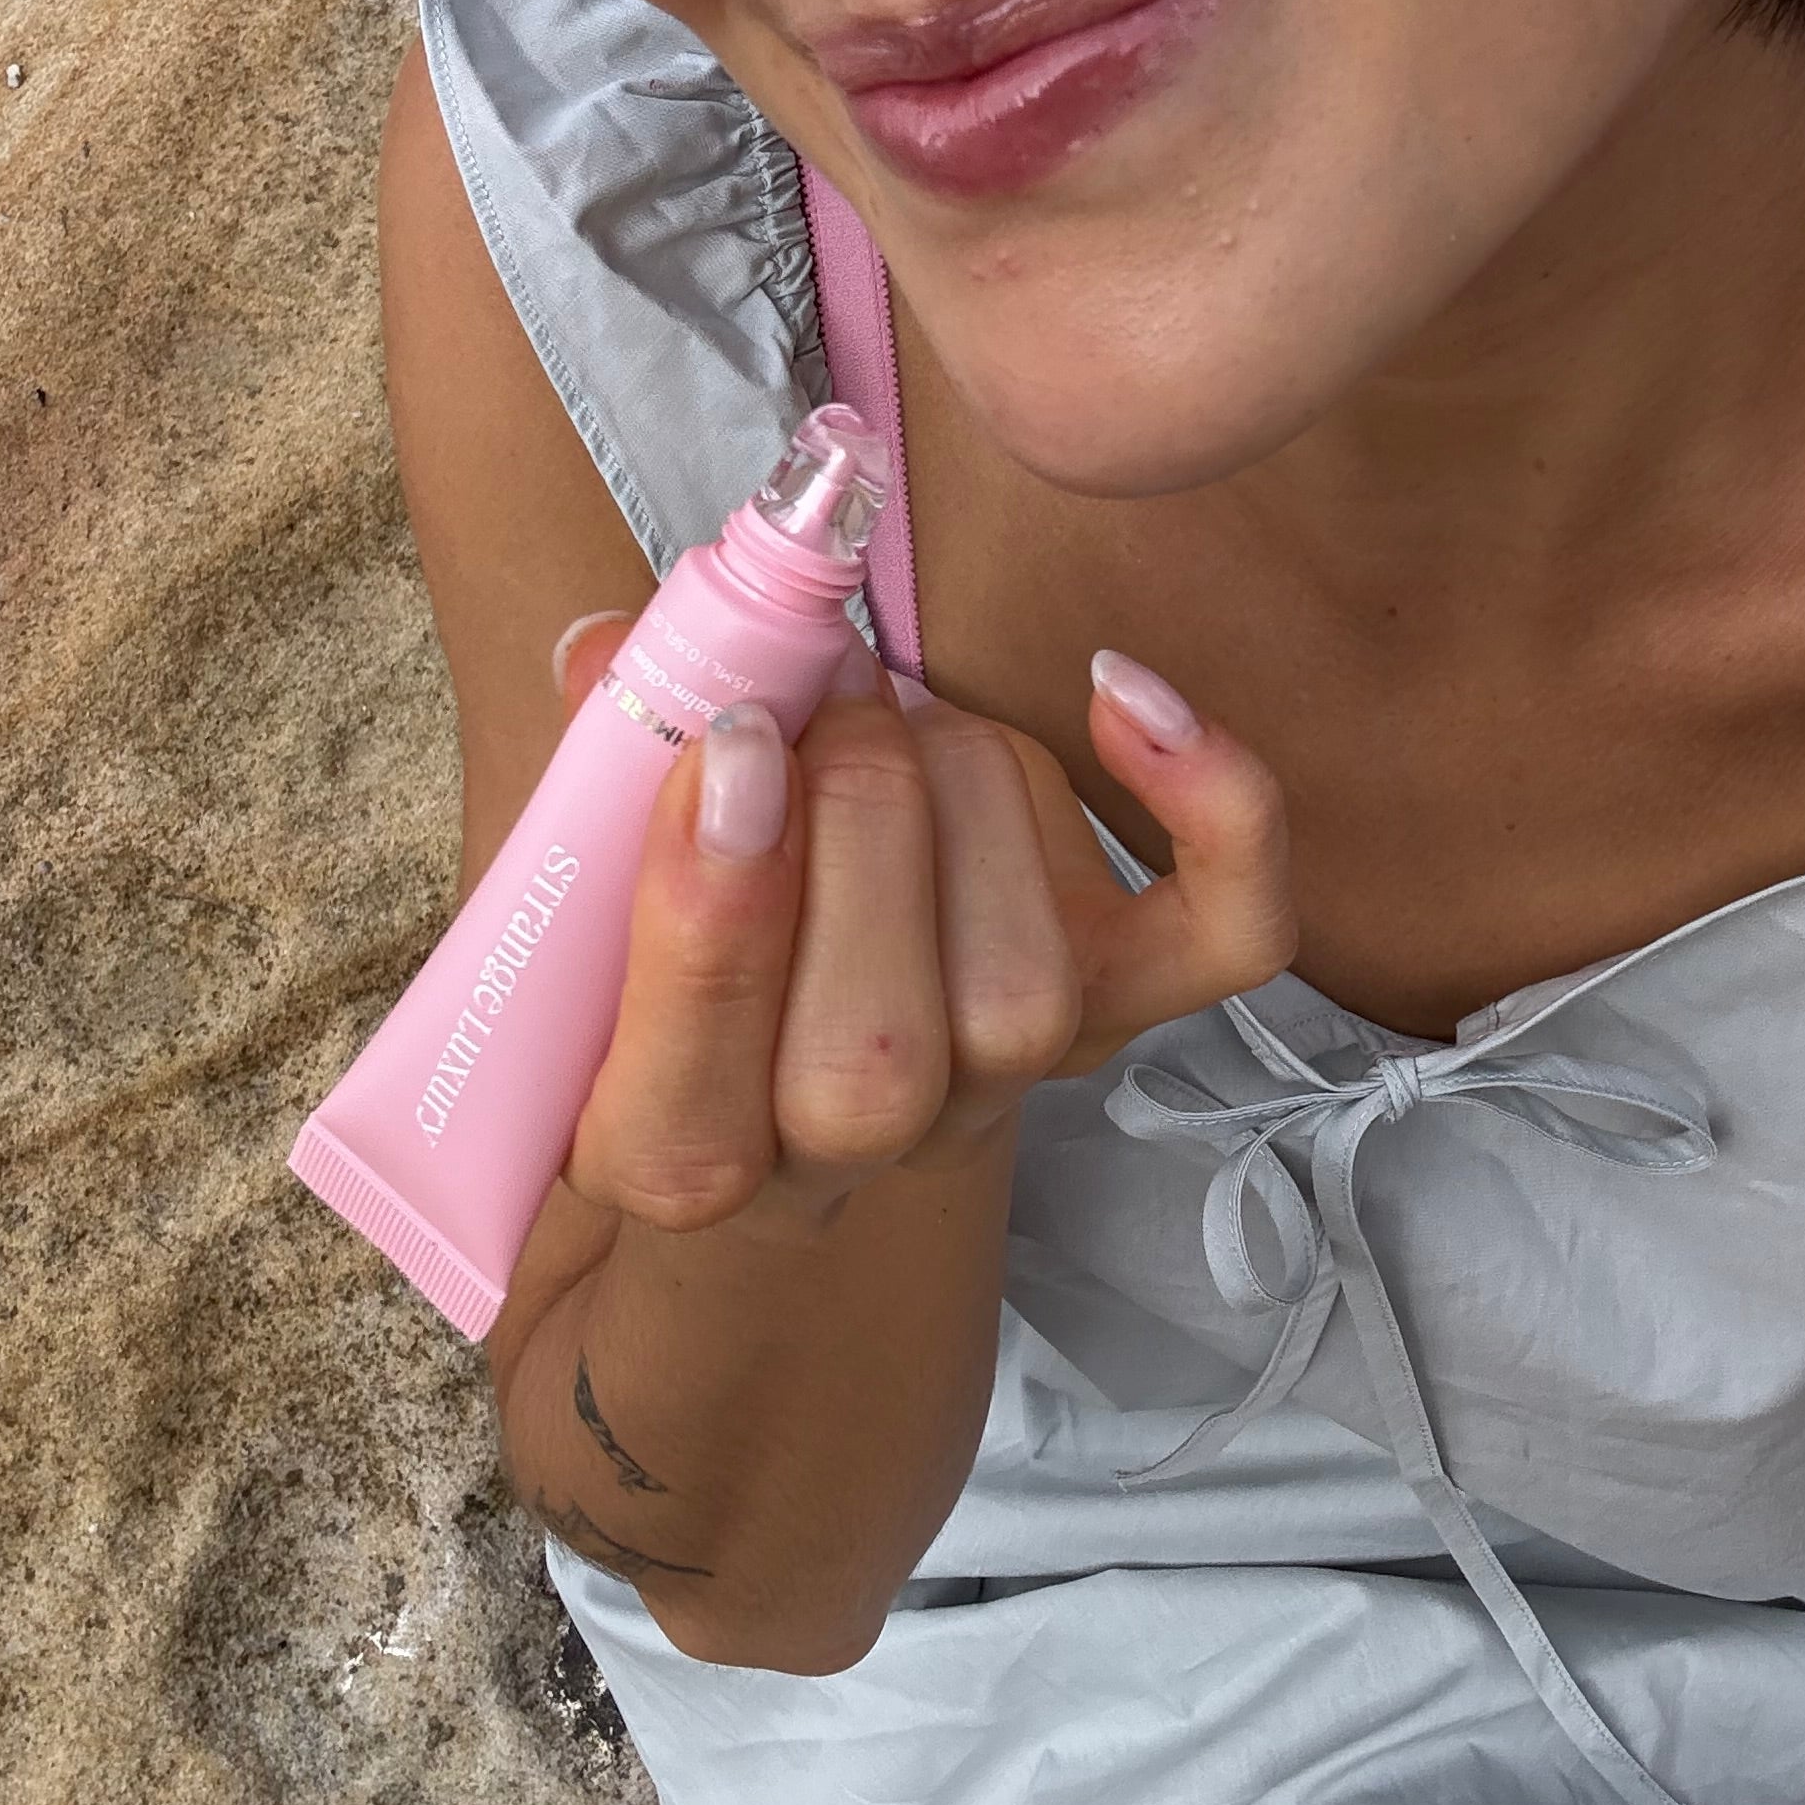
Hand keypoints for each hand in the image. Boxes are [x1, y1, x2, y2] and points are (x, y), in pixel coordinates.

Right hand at [554, 625, 1293, 1235]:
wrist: (787, 1054)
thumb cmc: (663, 944)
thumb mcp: (579, 887)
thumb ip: (592, 776)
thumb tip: (608, 651)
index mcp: (673, 1152)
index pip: (695, 1117)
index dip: (715, 930)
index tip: (726, 750)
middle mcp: (850, 1154)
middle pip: (878, 1055)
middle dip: (855, 828)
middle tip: (817, 699)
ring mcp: (996, 1088)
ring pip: (1023, 989)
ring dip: (966, 795)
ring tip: (899, 713)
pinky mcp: (1118, 1008)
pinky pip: (1226, 937)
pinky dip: (1213, 813)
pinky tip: (1122, 695)